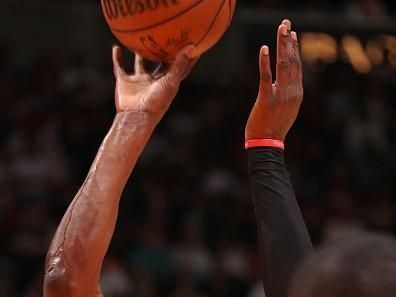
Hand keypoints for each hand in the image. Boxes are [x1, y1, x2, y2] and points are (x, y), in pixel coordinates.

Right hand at [112, 45, 198, 121]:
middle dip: (163, 52)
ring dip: (139, 54)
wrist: (136, 116)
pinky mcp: (125, 83)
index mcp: (168, 82)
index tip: (192, 42)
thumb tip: (192, 47)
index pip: (179, 66)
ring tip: (140, 39)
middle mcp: (154, 81)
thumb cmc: (157, 101)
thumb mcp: (171, 81)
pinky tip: (116, 47)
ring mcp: (139, 82)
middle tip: (166, 36)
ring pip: (140, 64)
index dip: (186, 56)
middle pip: (159, 63)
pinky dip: (117, 59)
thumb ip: (180, 64)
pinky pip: (120, 68)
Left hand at [245, 20, 302, 141]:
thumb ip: (287, 94)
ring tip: (281, 29)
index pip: (297, 66)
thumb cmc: (274, 127)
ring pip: (283, 65)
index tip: (292, 34)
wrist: (268, 143)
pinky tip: (264, 49)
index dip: (294, 48)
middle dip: (288, 40)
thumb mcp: (286, 109)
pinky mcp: (266, 98)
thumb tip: (283, 81)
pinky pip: (266, 77)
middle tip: (286, 23)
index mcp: (297, 93)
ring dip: (281, 45)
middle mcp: (292, 91)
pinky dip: (265, 62)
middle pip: (292, 60)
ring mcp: (280, 94)